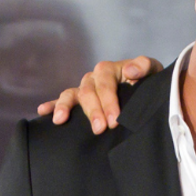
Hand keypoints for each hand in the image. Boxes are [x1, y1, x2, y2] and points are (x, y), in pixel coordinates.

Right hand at [36, 55, 162, 132]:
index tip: (115, 121)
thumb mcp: (152, 70)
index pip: (105, 85)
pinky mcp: (79, 99)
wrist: (144, 89)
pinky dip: (52, 105)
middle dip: (92, 111)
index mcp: (108, 70)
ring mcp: (84, 89)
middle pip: (88, 92)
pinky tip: (43, 112)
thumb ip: (144, 67)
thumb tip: (130, 72)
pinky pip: (62, 101)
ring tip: (61, 120)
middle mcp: (93, 78)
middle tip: (99, 129)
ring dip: (65, 107)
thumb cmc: (146, 81)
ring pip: (71, 95)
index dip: (109, 102)